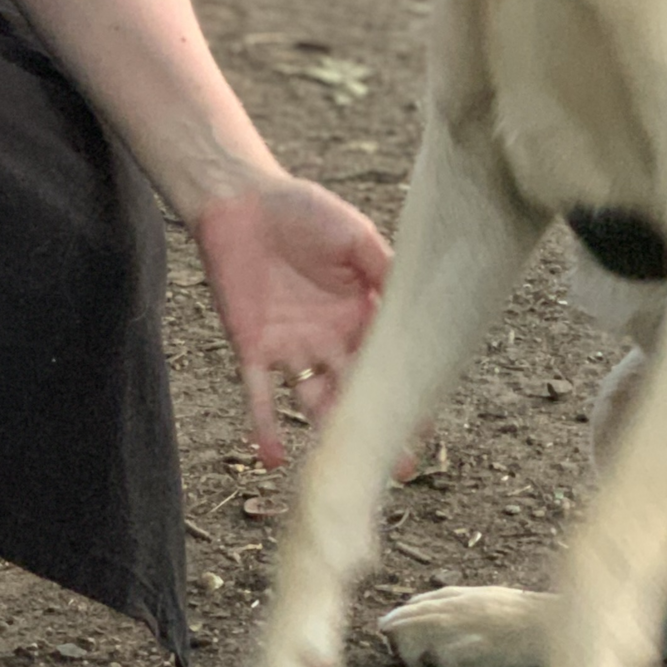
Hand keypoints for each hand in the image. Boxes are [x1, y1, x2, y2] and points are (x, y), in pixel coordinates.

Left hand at [193, 176, 391, 467]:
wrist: (241, 199)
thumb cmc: (302, 211)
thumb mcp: (353, 235)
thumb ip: (383, 268)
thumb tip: (417, 302)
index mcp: (359, 313)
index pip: (388, 360)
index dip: (405, 391)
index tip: (425, 425)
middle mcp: (330, 338)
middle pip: (356, 391)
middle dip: (375, 426)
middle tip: (398, 466)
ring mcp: (291, 347)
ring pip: (314, 400)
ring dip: (328, 432)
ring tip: (345, 464)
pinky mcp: (252, 347)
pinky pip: (258, 394)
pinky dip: (264, 425)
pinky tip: (274, 457)